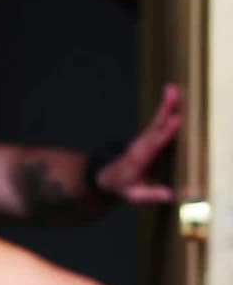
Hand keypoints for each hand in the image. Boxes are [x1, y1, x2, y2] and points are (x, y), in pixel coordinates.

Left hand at [95, 83, 182, 203]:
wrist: (109, 177)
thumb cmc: (124, 187)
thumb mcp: (134, 195)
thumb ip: (150, 194)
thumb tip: (170, 195)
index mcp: (139, 160)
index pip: (153, 145)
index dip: (164, 134)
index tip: (175, 122)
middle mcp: (141, 146)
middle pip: (154, 127)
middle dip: (164, 111)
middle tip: (172, 95)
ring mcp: (144, 140)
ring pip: (156, 121)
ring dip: (165, 105)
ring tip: (172, 89)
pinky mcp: (148, 137)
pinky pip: (158, 122)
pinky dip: (165, 109)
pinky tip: (172, 96)